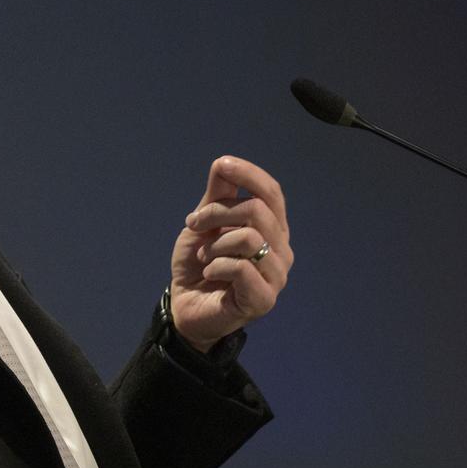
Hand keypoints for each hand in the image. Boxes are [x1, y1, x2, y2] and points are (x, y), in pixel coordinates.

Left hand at [169, 156, 291, 351]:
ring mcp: (276, 276)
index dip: (249, 174)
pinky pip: (242, 268)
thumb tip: (224, 163)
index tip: (222, 165)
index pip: (272, 192)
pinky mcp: (264, 299)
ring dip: (215, 243)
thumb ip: (217, 196)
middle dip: (217, 211)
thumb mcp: (204, 223)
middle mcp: (281, 250)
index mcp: (272, 228)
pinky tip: (209, 272)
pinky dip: (216, 265)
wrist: (185, 304)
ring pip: (250, 238)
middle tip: (194, 224)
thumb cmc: (199, 263)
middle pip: (258, 210)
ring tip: (204, 255)